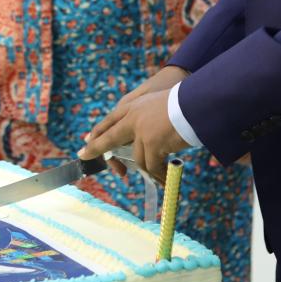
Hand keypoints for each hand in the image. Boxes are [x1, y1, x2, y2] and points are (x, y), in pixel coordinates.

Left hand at [79, 66, 189, 180]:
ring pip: (136, 158)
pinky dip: (158, 175)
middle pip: (109, 137)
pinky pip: (151, 166)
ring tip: (157, 178)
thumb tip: (146, 139)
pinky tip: (164, 179)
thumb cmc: (185, 103)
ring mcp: (141, 131)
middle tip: (83, 155)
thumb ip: (147, 118)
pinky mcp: (151, 143)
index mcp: (134, 106)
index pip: (110, 120)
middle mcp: (133, 117)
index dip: (98, 131)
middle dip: (95, 148)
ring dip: (148, 170)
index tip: (87, 140)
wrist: (197, 102)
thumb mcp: (159, 105)